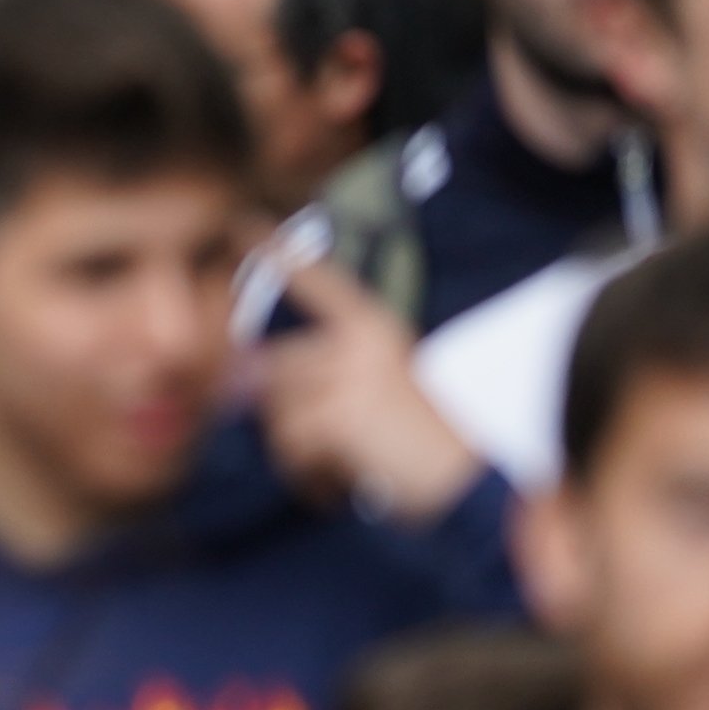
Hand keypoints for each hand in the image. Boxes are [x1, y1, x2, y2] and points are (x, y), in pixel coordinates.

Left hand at [254, 259, 484, 524]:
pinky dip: (305, 475)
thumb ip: (321, 375)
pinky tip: (335, 488)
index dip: (281, 255)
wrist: (466, 479)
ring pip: (277, 411)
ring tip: (335, 470)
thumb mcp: (377, 386)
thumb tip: (242, 381)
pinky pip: (292, 445)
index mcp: (373, 328)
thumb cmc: (416, 437)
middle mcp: (360, 343)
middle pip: (275, 368)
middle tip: (319, 451)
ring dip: (294, 453)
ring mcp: (351, 376)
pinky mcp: (343, 415)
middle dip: (281, 417)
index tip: (242, 221)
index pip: (320, 283)